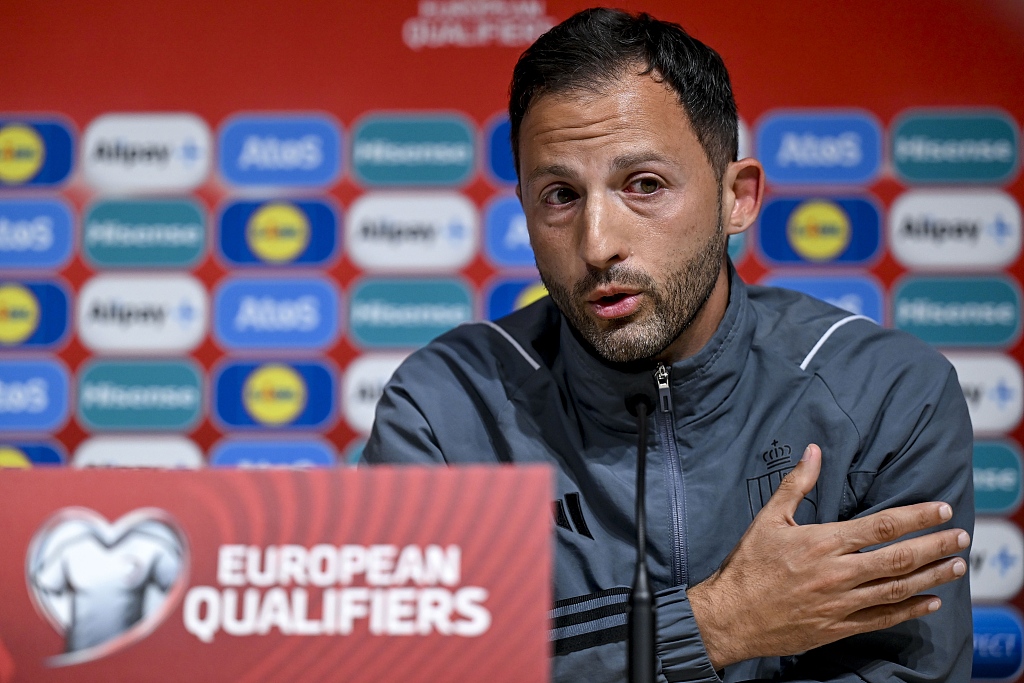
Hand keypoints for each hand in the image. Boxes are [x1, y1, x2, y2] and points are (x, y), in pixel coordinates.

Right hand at [687, 443, 969, 669]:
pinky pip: (882, 619)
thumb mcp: (768, 519)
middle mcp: (837, 573)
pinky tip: (929, 602)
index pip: (880, 526)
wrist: (730, 615)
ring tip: (956, 567)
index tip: (940, 510)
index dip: (915, 517)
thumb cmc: (748, 565)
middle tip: (961, 538)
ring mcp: (840, 603)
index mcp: (821, 543)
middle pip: (898, 558)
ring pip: (897, 589)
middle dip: (935, 546)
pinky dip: (909, 610)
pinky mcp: (837, 627)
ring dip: (931, 577)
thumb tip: (813, 452)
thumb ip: (796, 485)